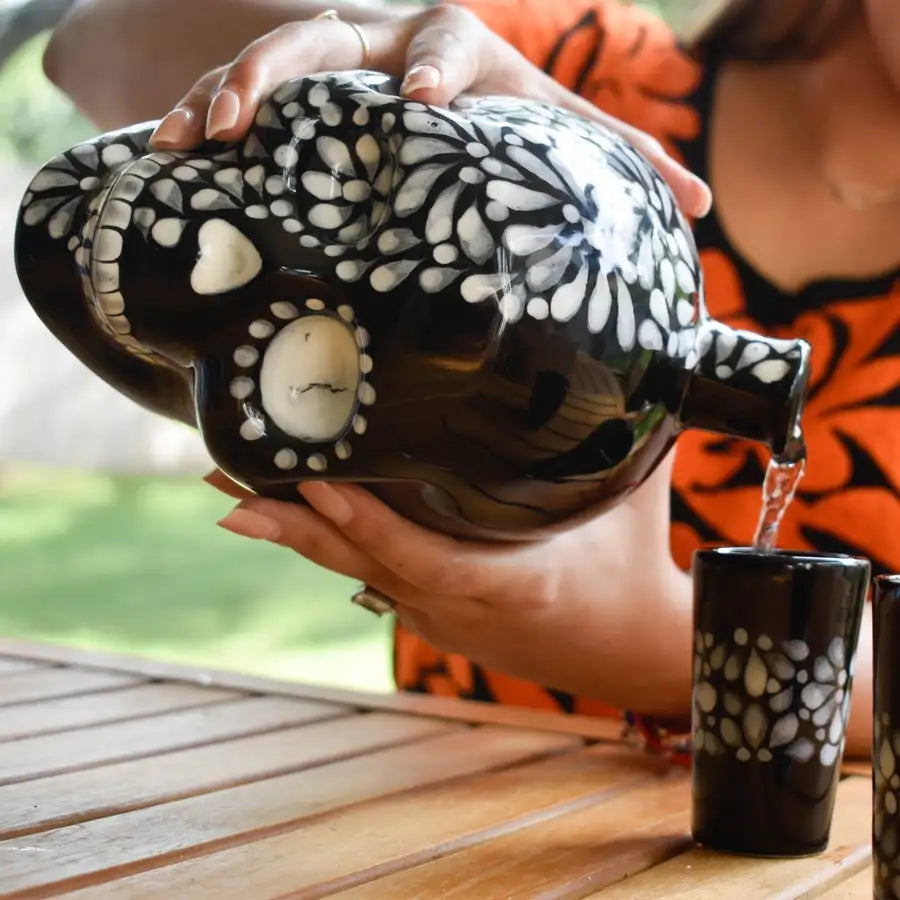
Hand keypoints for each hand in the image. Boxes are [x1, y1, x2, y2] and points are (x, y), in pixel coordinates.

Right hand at [149, 4, 711, 217]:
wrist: (434, 84)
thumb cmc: (501, 115)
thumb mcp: (556, 130)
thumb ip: (620, 161)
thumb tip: (702, 205)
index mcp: (460, 53)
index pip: (451, 41)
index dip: (437, 68)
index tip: (423, 104)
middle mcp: (387, 47)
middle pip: (334, 33)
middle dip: (291, 68)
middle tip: (258, 114)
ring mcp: (332, 67)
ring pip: (269, 59)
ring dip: (226, 93)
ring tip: (194, 136)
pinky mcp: (290, 93)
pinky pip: (233, 93)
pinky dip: (199, 116)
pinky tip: (167, 153)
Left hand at [206, 459, 694, 714]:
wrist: (636, 655)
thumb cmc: (634, 573)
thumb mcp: (632, 499)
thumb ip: (628, 428)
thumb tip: (652, 350)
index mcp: (502, 581)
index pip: (412, 550)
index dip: (356, 519)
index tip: (302, 477)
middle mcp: (453, 602)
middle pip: (356, 560)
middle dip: (288, 518)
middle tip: (221, 476)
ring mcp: (437, 614)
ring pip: (354, 572)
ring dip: (295, 532)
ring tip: (232, 496)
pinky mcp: (435, 615)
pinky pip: (372, 577)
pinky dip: (330, 547)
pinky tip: (294, 522)